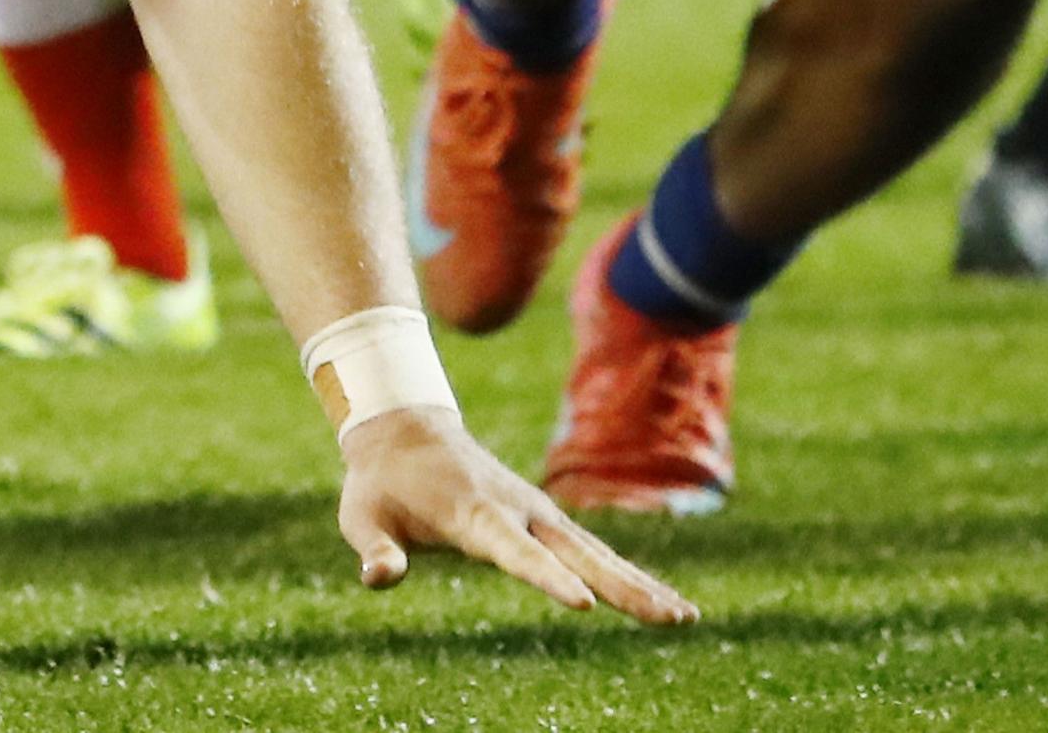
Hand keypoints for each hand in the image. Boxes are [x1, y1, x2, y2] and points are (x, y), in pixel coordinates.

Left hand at [335, 405, 696, 624]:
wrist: (402, 430)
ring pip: (596, 553)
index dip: (547, 576)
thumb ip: (374, 549)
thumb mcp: (362, 515)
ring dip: (640, 584)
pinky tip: (662, 602)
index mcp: (473, 513)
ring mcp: (537, 513)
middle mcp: (516, 511)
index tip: (583, 602)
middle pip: (578, 553)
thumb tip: (378, 579)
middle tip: (671, 617)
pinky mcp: (545, 519)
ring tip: (685, 617)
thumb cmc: (379, 482)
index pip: (515, 550)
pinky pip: (593, 551)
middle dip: (624, 586)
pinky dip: (627, 575)